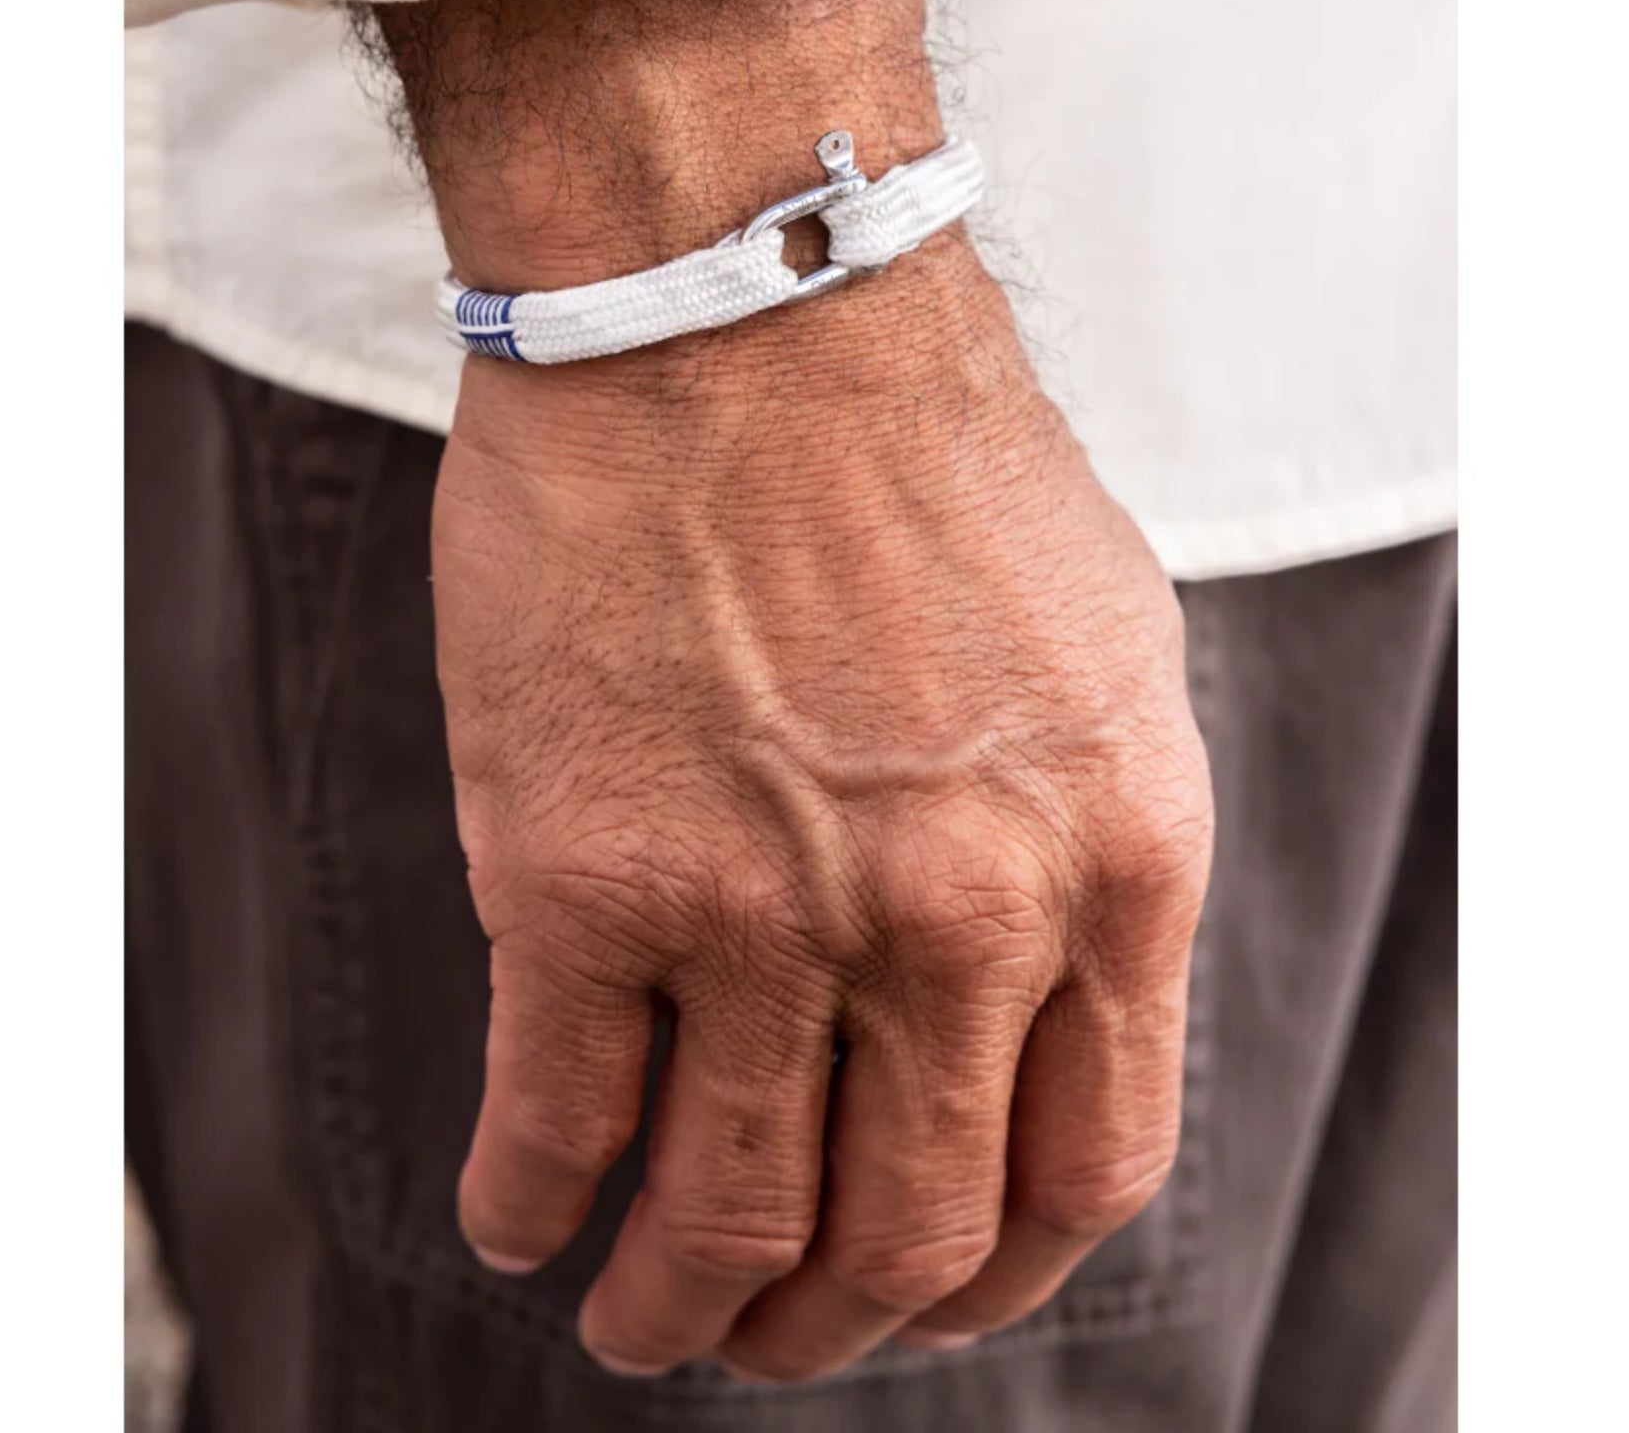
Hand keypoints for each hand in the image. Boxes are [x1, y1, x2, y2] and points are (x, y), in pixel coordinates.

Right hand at [433, 242, 1212, 1380]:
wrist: (733, 301)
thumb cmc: (911, 450)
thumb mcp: (1098, 652)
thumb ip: (1084, 842)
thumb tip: (1035, 991)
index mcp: (1110, 860)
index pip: (1087, 1173)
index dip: (996, 1273)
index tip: (925, 1290)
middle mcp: (958, 916)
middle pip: (908, 1238)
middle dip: (830, 1325)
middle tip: (766, 1328)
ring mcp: (767, 913)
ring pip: (726, 1223)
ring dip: (676, 1310)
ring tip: (637, 1318)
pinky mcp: (581, 879)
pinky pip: (554, 1125)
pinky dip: (531, 1205)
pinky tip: (518, 1213)